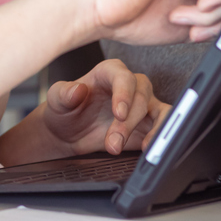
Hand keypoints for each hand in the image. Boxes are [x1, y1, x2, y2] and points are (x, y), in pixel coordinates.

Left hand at [42, 59, 169, 155]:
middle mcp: (128, 86)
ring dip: (152, 129)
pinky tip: (149, 148)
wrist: (68, 134)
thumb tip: (77, 89)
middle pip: (141, 96)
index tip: (119, 113)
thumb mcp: (56, 100)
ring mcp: (141, 104)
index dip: (124, 93)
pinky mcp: (149, 124)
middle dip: (129, 122)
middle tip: (113, 143)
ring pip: (160, 109)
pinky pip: (164, 126)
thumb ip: (64, 93)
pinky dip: (162, 136)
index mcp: (107, 72)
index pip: (123, 76)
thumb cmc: (65, 110)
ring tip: (142, 147)